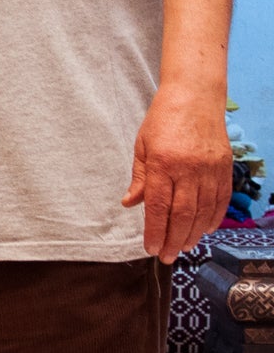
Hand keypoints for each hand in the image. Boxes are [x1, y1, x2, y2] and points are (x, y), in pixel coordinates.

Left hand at [121, 84, 231, 261]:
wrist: (195, 96)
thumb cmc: (163, 119)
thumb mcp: (142, 146)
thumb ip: (139, 177)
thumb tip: (129, 204)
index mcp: (163, 163)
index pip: (158, 206)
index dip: (154, 231)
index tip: (150, 248)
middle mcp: (188, 168)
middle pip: (182, 214)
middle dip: (173, 240)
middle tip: (166, 256)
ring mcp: (209, 169)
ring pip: (203, 211)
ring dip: (193, 234)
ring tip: (183, 247)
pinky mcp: (224, 167)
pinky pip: (220, 199)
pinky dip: (213, 218)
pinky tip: (205, 230)